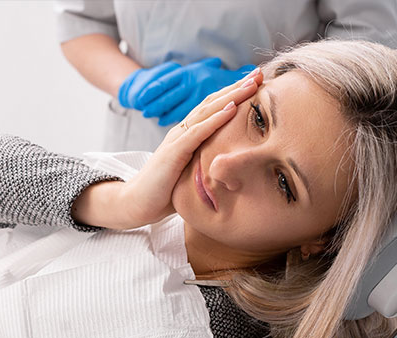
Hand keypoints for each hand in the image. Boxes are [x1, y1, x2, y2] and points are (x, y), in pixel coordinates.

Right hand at [72, 69, 262, 229]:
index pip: (213, 109)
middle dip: (237, 87)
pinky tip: (231, 108)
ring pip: (207, 112)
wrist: (137, 204)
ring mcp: (176, 140)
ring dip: (231, 96)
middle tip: (259, 74)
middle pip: (212, 103)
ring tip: (251, 84)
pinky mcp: (173, 153)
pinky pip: (197, 132)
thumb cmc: (165, 193)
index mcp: (187, 135)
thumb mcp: (192, 173)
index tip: (256, 84)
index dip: (234, 94)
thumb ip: (207, 163)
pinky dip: (215, 119)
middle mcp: (181, 132)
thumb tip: (232, 165)